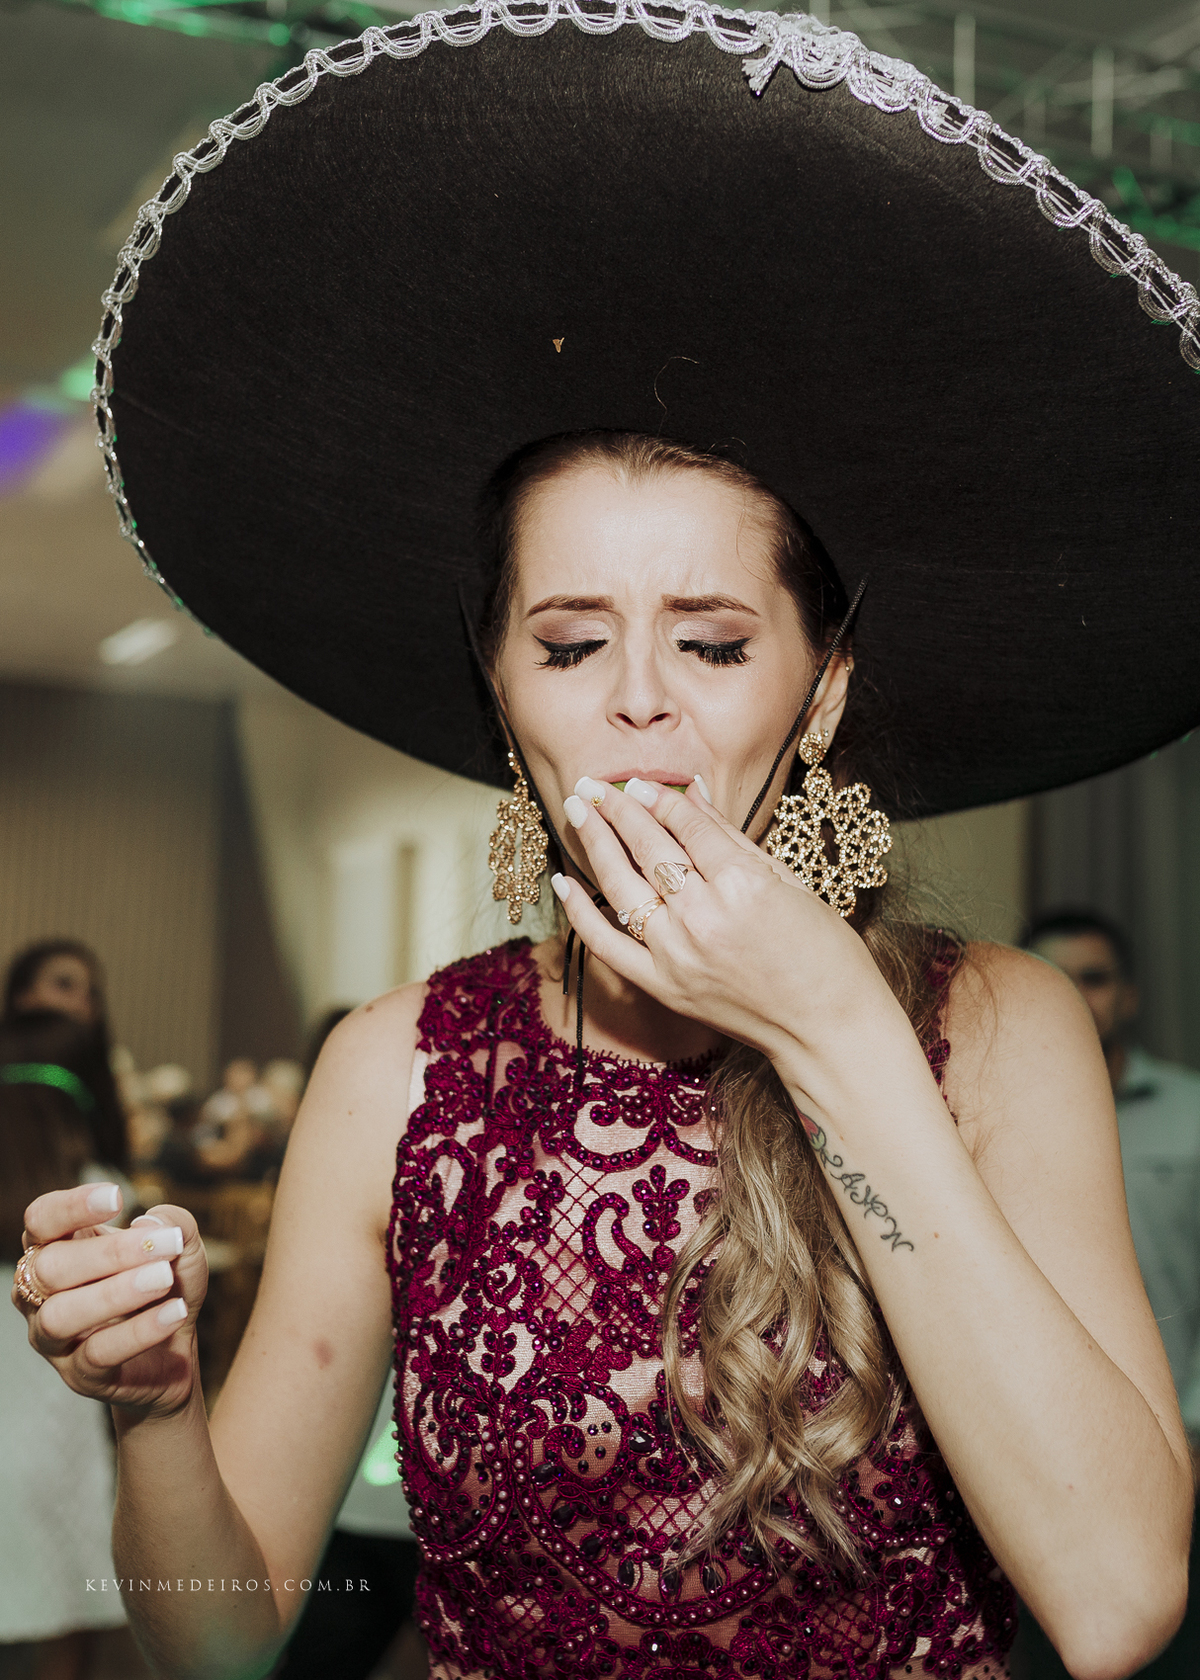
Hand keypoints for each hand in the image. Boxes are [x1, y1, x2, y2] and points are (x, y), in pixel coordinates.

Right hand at [12, 1182, 207, 1416]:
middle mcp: (41, 1293)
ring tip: (164, 1278)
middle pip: (49, 1267)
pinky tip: (175, 1312)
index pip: (41, 1220)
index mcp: (57, 1248)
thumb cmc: (165, 1286)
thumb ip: (173, 1222)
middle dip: (109, 1252)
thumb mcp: (181, 1246)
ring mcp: (54, 1338)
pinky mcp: (79, 1375)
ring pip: (60, 1314)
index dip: (71, 1206)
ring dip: (115, 1293)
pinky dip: (140, 1330)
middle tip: (166, 1244)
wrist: (175, 1350)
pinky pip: (98, 1353)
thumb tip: (148, 1223)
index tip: (118, 1197)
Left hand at [553, 776, 905, 1086]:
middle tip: (592, 783)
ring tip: (577, 809)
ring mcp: (677, 955)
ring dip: (594, 842)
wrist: (827, 1029)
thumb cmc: (825, 953)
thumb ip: (730, 837)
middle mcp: (703, 918)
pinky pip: (606, 944)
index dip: (659, 799)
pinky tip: (562, 880)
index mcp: (743, 886)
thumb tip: (692, 791)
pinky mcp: (663, 987)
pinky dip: (580, 912)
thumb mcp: (788, 882)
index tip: (639, 781)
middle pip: (648, 848)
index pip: (686, 827)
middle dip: (617, 808)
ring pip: (620, 886)